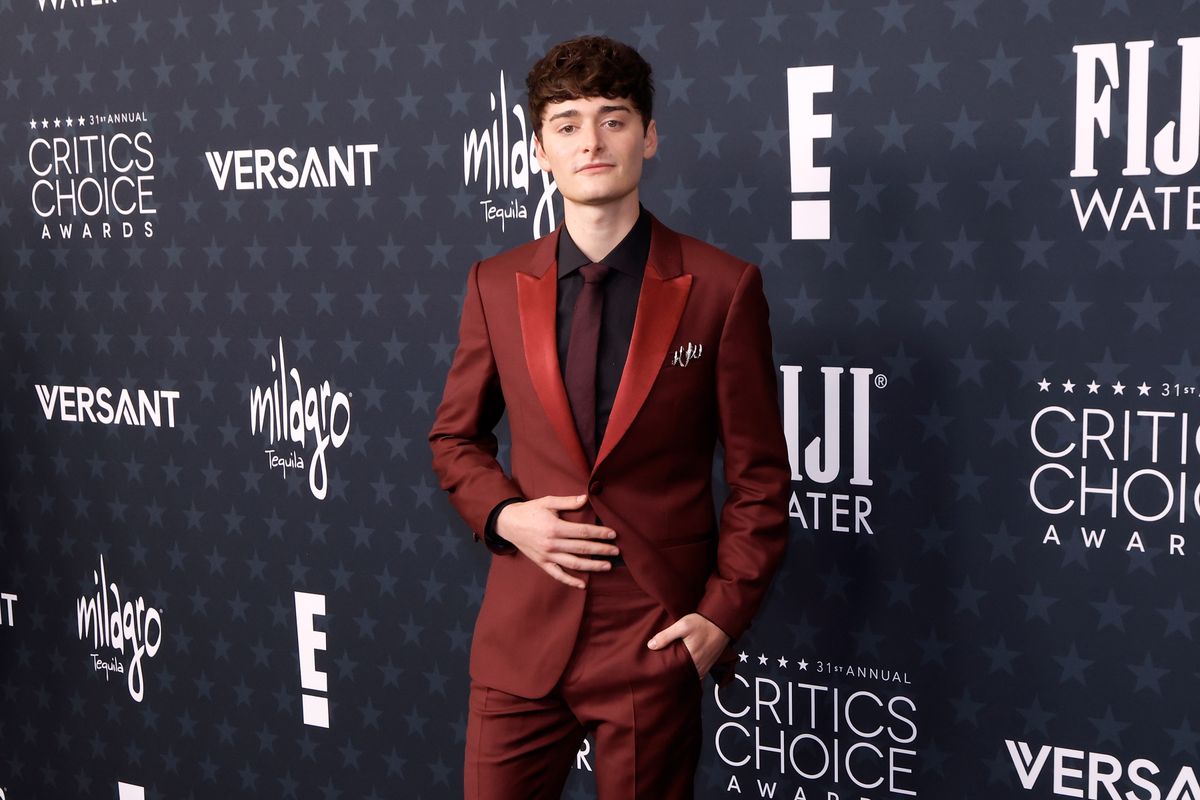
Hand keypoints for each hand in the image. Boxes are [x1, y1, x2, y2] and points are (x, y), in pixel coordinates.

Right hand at [495, 494, 618, 588]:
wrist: (508, 523)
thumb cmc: (530, 511)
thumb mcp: (547, 502)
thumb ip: (567, 502)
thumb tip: (586, 498)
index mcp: (555, 528)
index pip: (583, 532)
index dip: (599, 533)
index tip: (613, 534)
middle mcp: (552, 544)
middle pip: (582, 548)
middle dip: (601, 550)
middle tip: (616, 551)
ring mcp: (547, 556)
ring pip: (574, 563)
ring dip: (592, 566)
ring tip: (607, 566)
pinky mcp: (542, 563)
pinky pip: (558, 574)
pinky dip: (570, 581)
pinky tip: (583, 585)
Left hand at [647, 614, 729, 678]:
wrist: (721, 621)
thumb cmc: (702, 623)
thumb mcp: (682, 625)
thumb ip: (666, 636)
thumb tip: (651, 645)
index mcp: (691, 658)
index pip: (675, 674)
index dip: (665, 673)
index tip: (657, 671)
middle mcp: (699, 666)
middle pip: (683, 676)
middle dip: (673, 675)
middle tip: (662, 672)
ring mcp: (705, 666)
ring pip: (691, 675)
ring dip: (682, 673)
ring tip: (671, 670)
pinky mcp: (709, 664)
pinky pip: (698, 673)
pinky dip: (691, 672)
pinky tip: (684, 666)